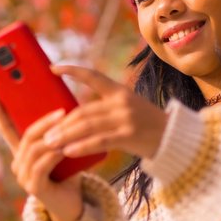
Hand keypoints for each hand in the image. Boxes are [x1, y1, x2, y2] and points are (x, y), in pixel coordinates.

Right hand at [0, 94, 82, 220]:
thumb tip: (63, 107)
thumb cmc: (68, 173)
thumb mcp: (61, 149)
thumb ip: (56, 134)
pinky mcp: (33, 187)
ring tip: (67, 128)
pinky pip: (42, 165)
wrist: (72, 203)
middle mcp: (18, 164)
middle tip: (62, 111)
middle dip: (44, 122)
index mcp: (21, 152)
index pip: (6, 129)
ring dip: (52, 137)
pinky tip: (64, 148)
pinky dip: (54, 155)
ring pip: (34, 150)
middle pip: (27, 136)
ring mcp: (23, 176)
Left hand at [45, 65, 167, 159]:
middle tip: (45, 135)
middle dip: (61, 124)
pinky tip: (68, 151)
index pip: (92, 76)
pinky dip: (82, 146)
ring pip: (88, 126)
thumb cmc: (147, 126)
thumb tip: (74, 118)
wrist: (175, 139)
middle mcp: (121, 101)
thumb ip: (106, 109)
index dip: (72, 70)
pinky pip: (100, 140)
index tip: (52, 68)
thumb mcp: (129, 108)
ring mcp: (126, 117)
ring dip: (66, 136)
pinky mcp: (129, 134)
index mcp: (119, 91)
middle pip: (83, 111)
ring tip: (50, 144)